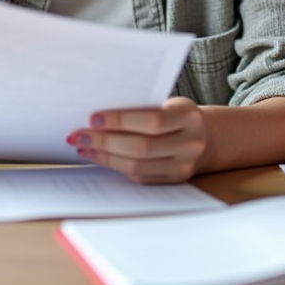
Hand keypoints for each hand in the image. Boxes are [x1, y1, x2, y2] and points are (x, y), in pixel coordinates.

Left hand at [68, 96, 207, 183]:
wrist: (204, 136)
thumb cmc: (174, 115)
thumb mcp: (165, 103)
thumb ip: (140, 109)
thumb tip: (95, 118)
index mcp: (189, 116)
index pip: (152, 121)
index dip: (121, 121)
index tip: (93, 118)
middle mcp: (191, 143)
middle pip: (142, 147)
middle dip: (105, 141)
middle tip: (80, 135)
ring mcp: (183, 166)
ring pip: (137, 166)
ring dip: (104, 156)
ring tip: (83, 146)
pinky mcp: (173, 181)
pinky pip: (138, 177)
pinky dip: (114, 166)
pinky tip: (98, 156)